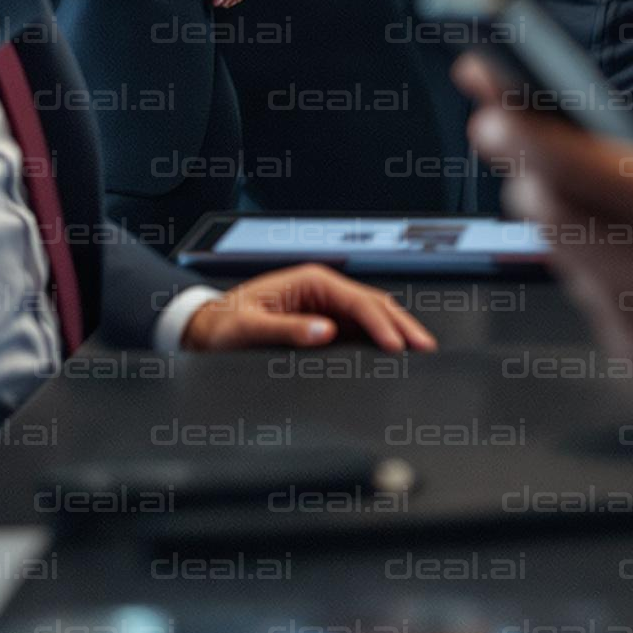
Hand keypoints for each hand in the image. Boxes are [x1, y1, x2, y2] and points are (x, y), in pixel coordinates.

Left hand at [182, 266, 437, 353]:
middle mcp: (322, 289)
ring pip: (371, 314)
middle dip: (401, 324)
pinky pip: (358, 329)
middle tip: (425, 347)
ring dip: (396, 329)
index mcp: (310, 281)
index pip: (357, 301)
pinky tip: (393, 352)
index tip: (397, 346)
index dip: (381, 324)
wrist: (207, 328)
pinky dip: (380, 338)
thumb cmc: (224, 323)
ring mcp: (325, 306)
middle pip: (373, 303)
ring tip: (419, 349)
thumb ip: (287, 330)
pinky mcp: (323, 322)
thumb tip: (325, 332)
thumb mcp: (249, 327)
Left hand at [459, 62, 632, 471]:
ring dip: (581, 233)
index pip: (566, 164)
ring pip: (579, 273)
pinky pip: (614, 324)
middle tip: (539, 149)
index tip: (487, 106)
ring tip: (626, 211)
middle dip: (535, 177)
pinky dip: (618, 289)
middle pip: (554, 221)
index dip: (514, 128)